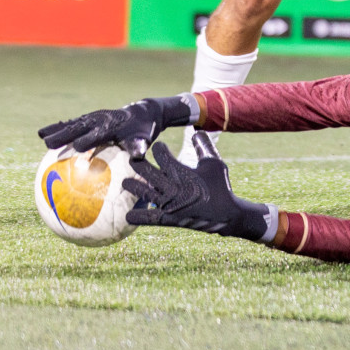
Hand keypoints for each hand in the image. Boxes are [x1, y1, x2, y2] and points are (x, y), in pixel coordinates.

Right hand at [37, 97, 188, 156]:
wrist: (141, 113)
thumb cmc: (142, 131)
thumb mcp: (144, 138)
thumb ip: (139, 146)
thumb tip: (138, 156)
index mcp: (112, 126)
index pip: (99, 134)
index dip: (89, 140)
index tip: (78, 148)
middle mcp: (100, 120)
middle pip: (80, 128)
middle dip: (66, 135)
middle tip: (49, 144)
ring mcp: (92, 118)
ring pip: (72, 124)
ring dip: (57, 130)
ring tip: (41, 136)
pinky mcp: (87, 118)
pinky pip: (70, 123)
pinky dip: (57, 127)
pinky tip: (42, 133)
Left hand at [123, 138, 272, 241]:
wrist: (224, 213)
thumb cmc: (220, 185)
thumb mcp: (215, 163)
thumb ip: (204, 146)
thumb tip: (195, 131)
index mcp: (181, 170)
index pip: (161, 153)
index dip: (159, 148)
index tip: (158, 147)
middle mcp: (171, 185)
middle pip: (146, 171)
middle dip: (138, 164)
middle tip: (133, 160)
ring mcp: (167, 203)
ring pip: (142, 192)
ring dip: (132, 186)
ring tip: (125, 183)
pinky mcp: (167, 218)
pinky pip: (147, 217)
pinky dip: (138, 216)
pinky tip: (128, 215)